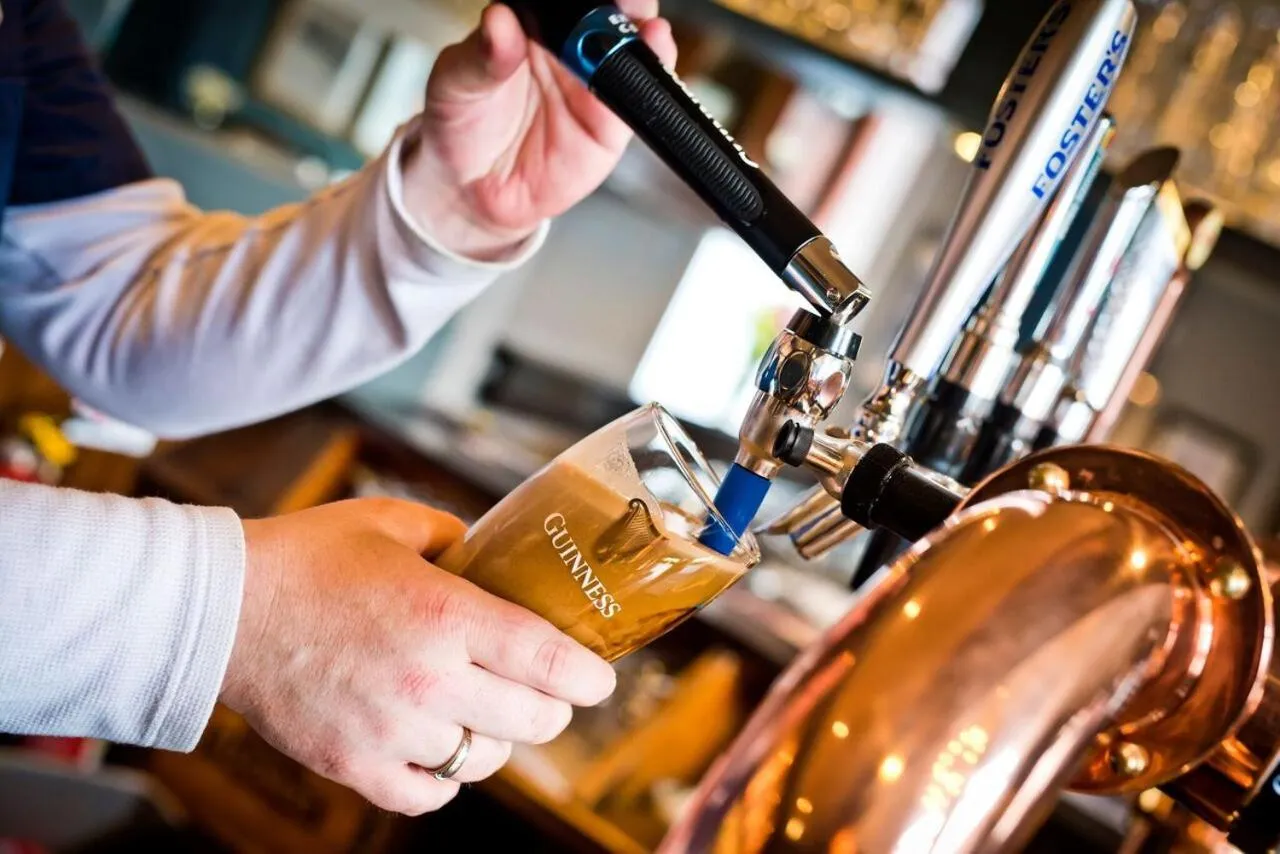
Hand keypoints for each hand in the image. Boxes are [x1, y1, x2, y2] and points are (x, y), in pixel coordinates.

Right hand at [220, 498, 616, 814]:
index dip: (589, 678)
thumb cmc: (309, 557)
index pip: (549, 662)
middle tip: (546, 692)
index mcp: (446, 615)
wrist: (222, 608)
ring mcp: (390, 728)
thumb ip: (457, 538)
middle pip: (533, 721)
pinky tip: (439, 746)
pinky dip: (444, 776)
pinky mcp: (353, 764)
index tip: (600, 680)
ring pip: (486, 761)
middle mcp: (428, 678)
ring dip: (496, 738)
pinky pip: (428, 792)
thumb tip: (496, 553)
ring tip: (483, 713)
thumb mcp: (394, 522)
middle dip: (552, 708)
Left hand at [401, 0, 677, 260]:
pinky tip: (654, 47)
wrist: (471, 191)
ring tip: (642, 25)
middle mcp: (567, 49)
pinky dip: (655, 66)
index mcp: (530, 24)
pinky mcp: (611, 122)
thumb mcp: (456, 85)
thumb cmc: (461, 126)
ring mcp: (593, 83)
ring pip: (632, 44)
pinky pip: (641, 92)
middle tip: (622, 0)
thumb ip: (482, 55)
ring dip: (643, 28)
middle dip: (624, 2)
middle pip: (608, 11)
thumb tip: (498, 21)